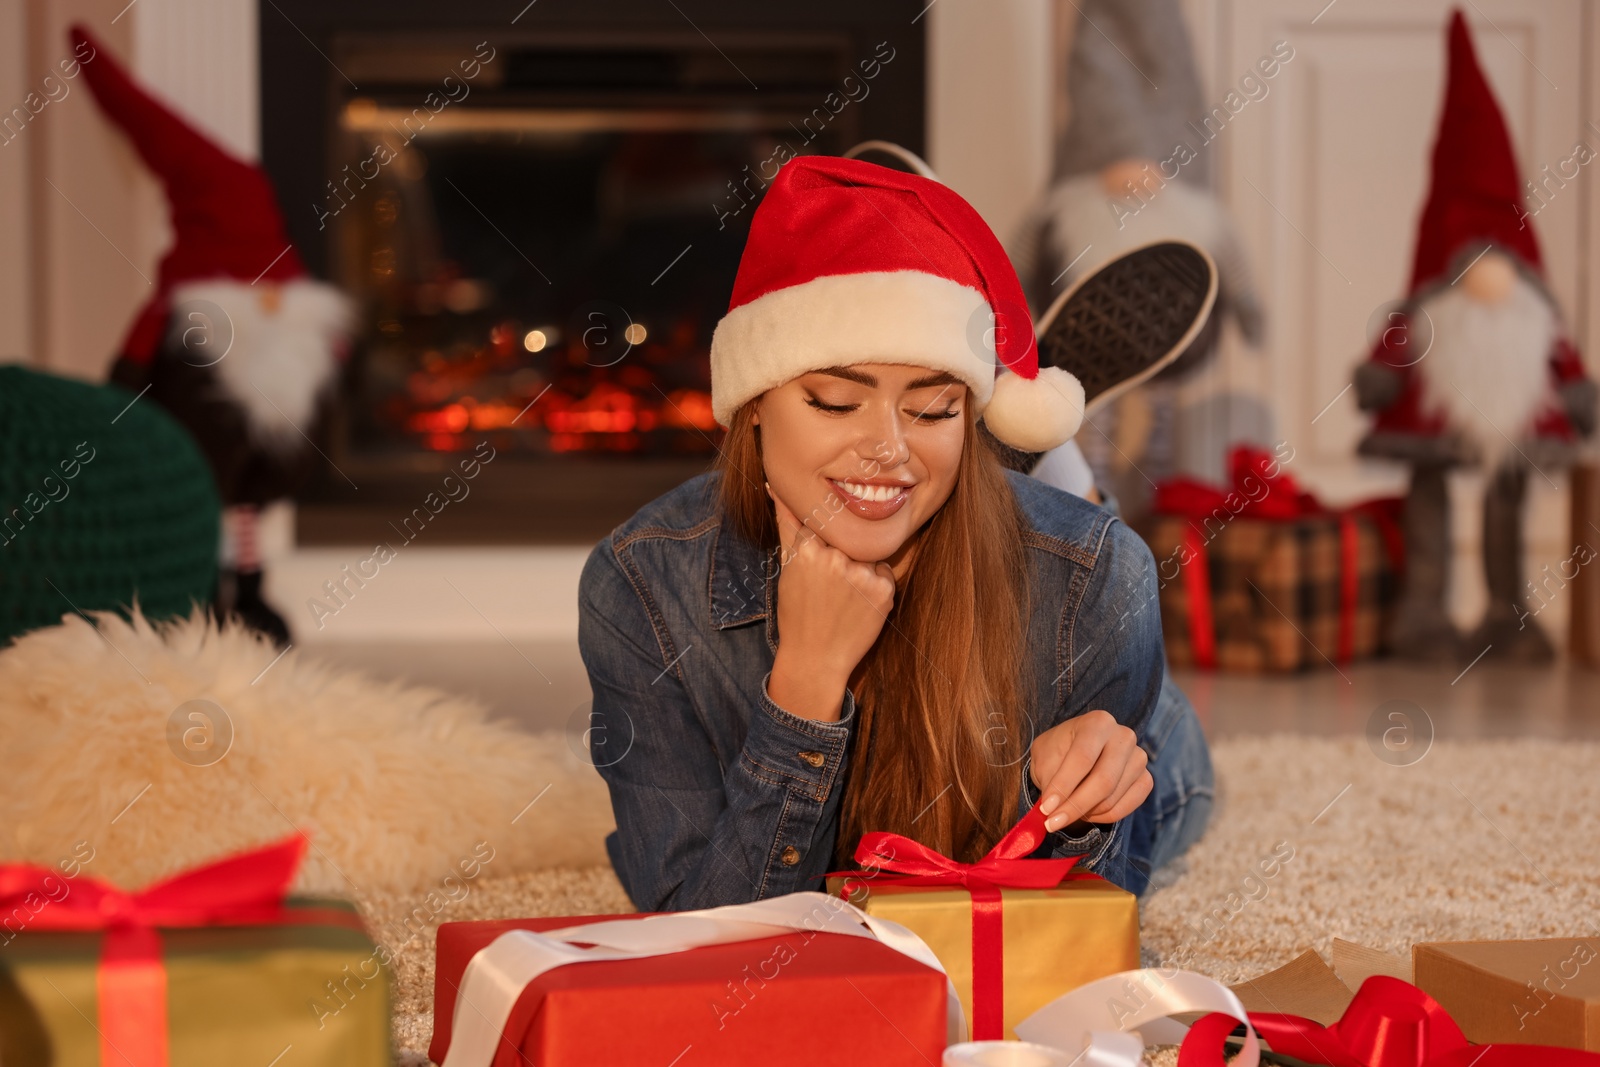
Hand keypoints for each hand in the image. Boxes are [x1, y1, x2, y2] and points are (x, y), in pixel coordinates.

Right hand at [766, 485, 895, 720]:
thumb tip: (776, 484)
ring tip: (842, 598)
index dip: (822, 542)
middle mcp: (836, 559)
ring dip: (860, 568)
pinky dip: (875, 585)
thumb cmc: (797, 612)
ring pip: (869, 552)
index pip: (824, 523)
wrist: (815, 659)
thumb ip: (787, 521)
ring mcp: (862, 575)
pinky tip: (858, 605)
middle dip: (842, 554)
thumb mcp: (787, 565)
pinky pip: (885, 572)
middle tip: (829, 587)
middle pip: (848, 537)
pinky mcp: (885, 591)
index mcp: (807, 549)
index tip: (817, 567)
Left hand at [1029, 710, 1151, 832]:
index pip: (1083, 758)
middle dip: (1074, 806)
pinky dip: (1102, 817)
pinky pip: (1125, 809)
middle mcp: (1124, 736)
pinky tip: (1086, 811)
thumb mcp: (1045, 758)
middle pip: (1103, 781)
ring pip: (1112, 799)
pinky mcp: (1145, 779)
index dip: (1064, 786)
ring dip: (1085, 812)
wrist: (1077, 751)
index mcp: (1098, 722)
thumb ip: (1050, 779)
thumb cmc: (1059, 752)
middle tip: (1052, 822)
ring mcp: (1139, 758)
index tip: (1046, 808)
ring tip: (1066, 810)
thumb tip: (1052, 809)